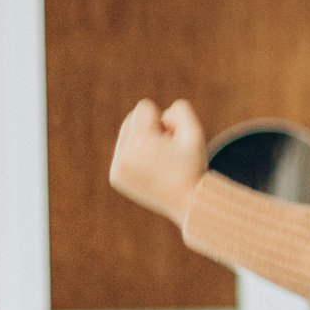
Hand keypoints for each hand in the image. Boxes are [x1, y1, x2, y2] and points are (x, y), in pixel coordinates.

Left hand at [110, 98, 208, 228]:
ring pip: (126, 134)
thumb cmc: (193, 166)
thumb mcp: (195, 131)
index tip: (171, 140)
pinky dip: (137, 156)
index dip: (164, 121)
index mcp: (141, 143)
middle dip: (150, 129)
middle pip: (131, 119)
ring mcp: (117, 168)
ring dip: (143, 140)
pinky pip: (122, 151)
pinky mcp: (115, 177)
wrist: (188, 202)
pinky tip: (151, 169)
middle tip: (166, 150)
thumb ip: (180, 109)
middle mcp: (123, 155)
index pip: (144, 107)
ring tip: (159, 160)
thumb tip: (159, 114)